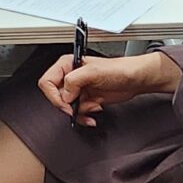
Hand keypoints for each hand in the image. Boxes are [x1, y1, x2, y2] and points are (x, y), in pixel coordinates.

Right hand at [39, 50, 179, 125]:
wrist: (135, 80)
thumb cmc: (119, 69)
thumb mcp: (94, 72)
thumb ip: (74, 80)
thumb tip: (64, 95)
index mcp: (66, 65)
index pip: (47, 82)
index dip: (54, 95)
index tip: (66, 104)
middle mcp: (70, 77)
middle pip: (55, 96)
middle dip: (67, 106)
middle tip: (77, 109)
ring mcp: (78, 89)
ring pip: (66, 107)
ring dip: (78, 113)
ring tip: (91, 109)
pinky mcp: (86, 99)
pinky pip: (77, 112)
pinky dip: (84, 117)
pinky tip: (93, 114)